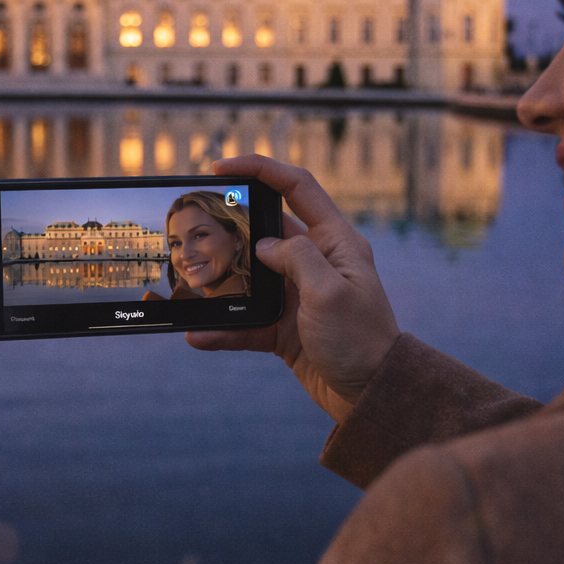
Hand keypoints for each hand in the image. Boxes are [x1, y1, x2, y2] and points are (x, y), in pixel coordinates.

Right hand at [186, 155, 400, 422]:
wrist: (372, 396)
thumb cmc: (361, 341)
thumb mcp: (330, 292)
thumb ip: (296, 258)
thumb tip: (263, 246)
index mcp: (336, 242)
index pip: (297, 188)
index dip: (261, 169)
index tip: (222, 167)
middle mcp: (317, 263)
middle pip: (265, 230)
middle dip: (231, 227)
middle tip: (197, 226)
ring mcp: (299, 295)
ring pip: (251, 277)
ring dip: (222, 282)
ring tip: (191, 282)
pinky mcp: (285, 327)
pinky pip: (247, 322)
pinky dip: (225, 328)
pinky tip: (200, 334)